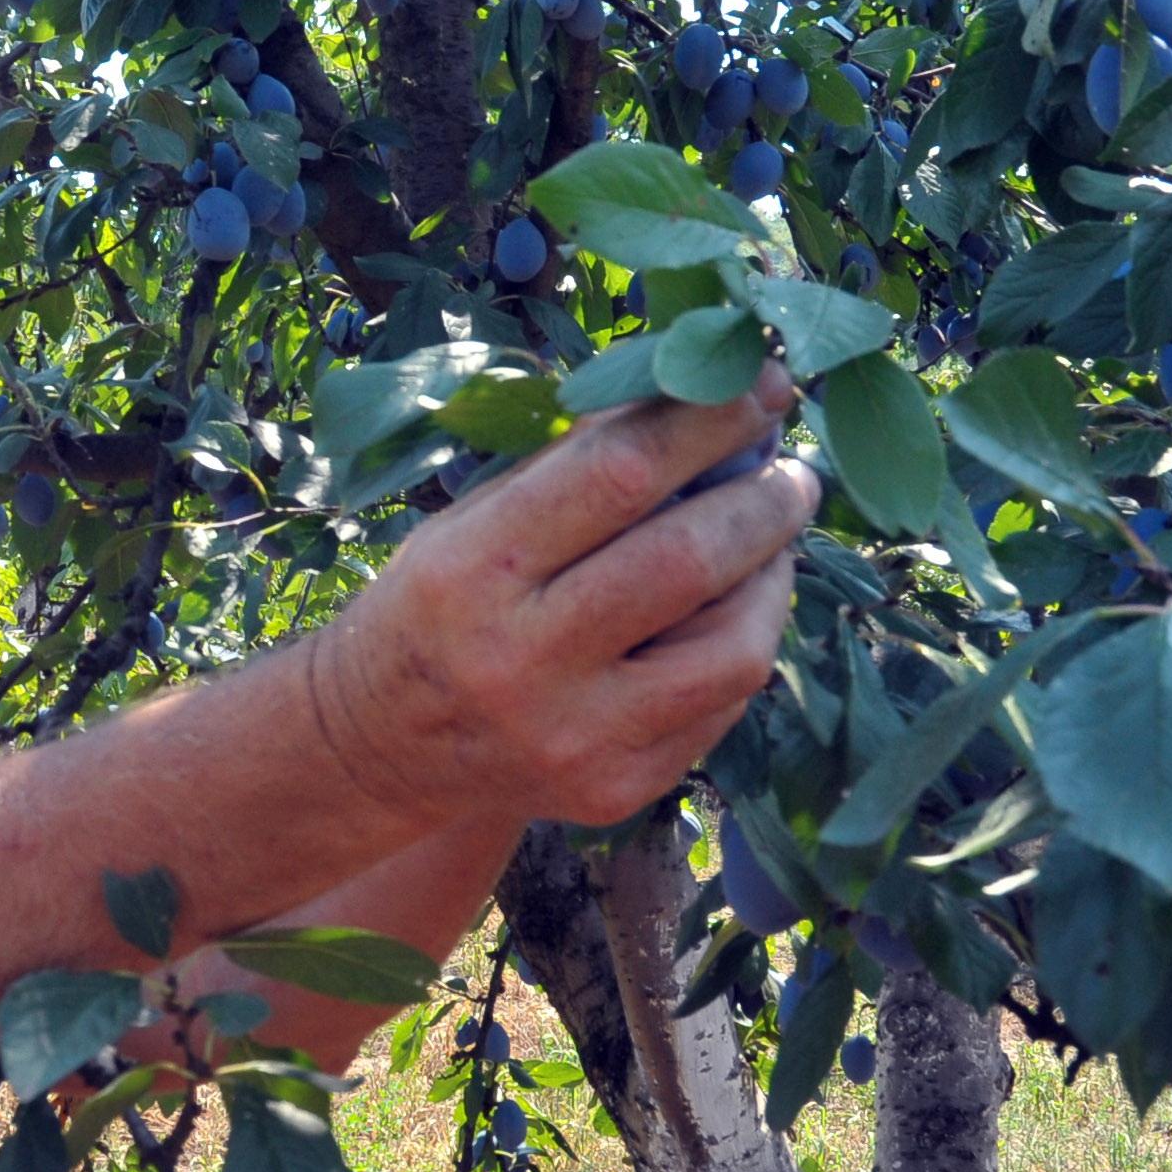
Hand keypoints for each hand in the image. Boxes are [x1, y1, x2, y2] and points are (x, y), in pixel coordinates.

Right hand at [305, 361, 817, 826]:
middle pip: (688, 560)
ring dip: (773, 579)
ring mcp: (575, 736)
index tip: (764, 383)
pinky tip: (730, 614)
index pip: (618, 475)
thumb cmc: (434, 607)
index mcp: (474, 570)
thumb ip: (573, 470)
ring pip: (732, 649)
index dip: (707, 421)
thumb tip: (703, 403)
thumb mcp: (468, 523)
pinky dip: (740, 645)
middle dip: (763, 501)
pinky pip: (721, 708)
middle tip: (791, 473)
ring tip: (770, 543)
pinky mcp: (615, 788)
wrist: (380, 745)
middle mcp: (522, 660)